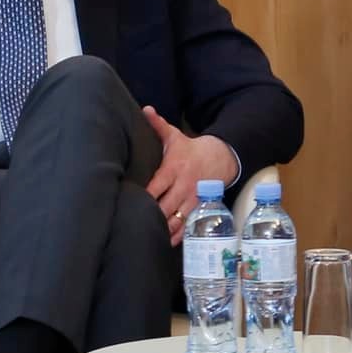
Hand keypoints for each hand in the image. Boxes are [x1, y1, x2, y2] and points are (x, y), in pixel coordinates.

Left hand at [142, 107, 238, 245]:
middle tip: (133, 228)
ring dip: (164, 230)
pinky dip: (178, 236)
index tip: (129, 205)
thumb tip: (145, 109)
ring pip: (177, 220)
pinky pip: (188, 226)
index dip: (144, 197)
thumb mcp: (176, 136)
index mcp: (175, 168)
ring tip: (148, 239)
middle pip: (165, 207)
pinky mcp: (200, 208)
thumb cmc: (191, 149)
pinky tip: (166, 242)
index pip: (157, 186)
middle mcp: (184, 186)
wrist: (222, 157)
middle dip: (151, 218)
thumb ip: (158, 125)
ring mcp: (193, 199)